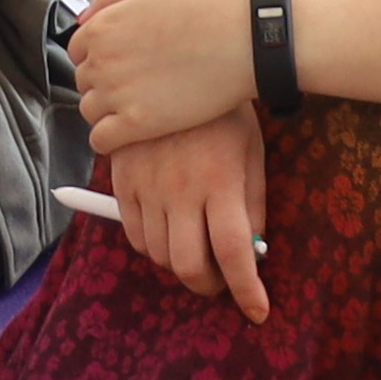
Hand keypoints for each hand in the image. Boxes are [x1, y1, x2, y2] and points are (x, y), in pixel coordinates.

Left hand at [68, 0, 263, 149]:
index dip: (101, 56)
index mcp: (101, 27)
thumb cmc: (205, 6)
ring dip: (107, 111)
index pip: (78, 51)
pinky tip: (133, 133)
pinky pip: (102, 141)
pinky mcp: (137, 124)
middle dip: (104, 83)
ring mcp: (117, 94)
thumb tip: (80, 21)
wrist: (246, 37)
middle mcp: (101, 61)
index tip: (125, 62)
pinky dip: (110, 140)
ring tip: (140, 106)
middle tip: (138, 84)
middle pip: (84, 81)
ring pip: (90, 112)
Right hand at [99, 110, 270, 319]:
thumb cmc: (223, 114)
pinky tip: (170, 232)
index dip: (247, 291)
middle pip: (189, 266)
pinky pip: (135, 236)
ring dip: (182, 265)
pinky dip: (154, 247)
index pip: (233, 253)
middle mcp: (180, 190)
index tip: (257, 310)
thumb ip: (252, 204)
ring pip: (160, 256)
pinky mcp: (123, 183)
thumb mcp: (252, 153)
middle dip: (209, 286)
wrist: (171, 69)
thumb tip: (254, 253)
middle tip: (221, 281)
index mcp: (220, 181)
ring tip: (197, 248)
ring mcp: (147, 187)